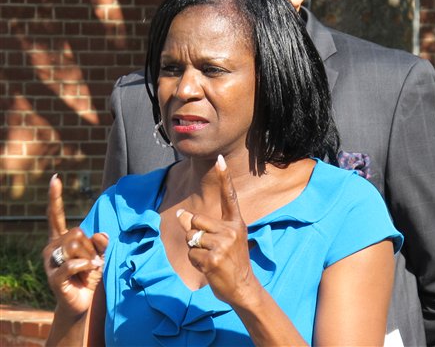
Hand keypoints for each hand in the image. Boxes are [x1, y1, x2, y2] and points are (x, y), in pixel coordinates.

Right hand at [43, 174, 108, 315]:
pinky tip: (92, 271)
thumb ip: (101, 241)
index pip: (55, 215)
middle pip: (76, 233)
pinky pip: (73, 264)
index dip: (55, 197)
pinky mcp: (54, 278)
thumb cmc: (90, 274)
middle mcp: (52, 247)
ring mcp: (51, 263)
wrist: (83, 301)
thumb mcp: (100, 254)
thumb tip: (100, 234)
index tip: (55, 178)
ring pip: (75, 247)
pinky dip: (87, 266)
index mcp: (60, 238)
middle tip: (94, 260)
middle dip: (91, 246)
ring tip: (92, 268)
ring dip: (91, 257)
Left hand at [177, 155, 258, 305]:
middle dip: (195, 233)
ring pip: (191, 237)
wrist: (243, 287)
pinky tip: (208, 267)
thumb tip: (180, 214)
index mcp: (236, 223)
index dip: (224, 178)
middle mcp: (231, 230)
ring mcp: (223, 245)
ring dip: (194, 249)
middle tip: (210, 248)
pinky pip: (191, 253)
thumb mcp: (223, 240)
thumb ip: (203, 226)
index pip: (228, 197)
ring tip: (210, 258)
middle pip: (197, 220)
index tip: (219, 159)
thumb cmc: (232, 261)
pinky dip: (195, 261)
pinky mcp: (213, 259)